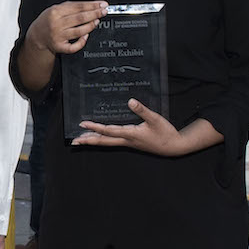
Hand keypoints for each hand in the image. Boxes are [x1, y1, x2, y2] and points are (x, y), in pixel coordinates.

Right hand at [25, 0, 106, 59]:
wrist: (37, 35)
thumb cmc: (49, 20)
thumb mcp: (56, 8)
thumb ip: (72, 7)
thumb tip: (91, 6)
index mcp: (56, 12)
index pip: (78, 7)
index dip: (92, 5)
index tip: (102, 4)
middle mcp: (56, 24)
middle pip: (80, 18)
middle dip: (95, 14)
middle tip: (104, 11)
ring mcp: (58, 36)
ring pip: (79, 31)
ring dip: (90, 26)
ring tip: (97, 21)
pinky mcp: (59, 47)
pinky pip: (74, 46)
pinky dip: (82, 41)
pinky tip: (86, 35)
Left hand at [72, 98, 213, 155]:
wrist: (173, 147)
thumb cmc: (165, 133)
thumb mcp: (155, 119)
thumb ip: (143, 110)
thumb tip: (131, 101)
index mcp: (130, 134)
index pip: (108, 131)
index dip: (95, 127)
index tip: (83, 124)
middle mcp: (127, 140)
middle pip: (104, 141)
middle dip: (89, 140)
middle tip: (75, 141)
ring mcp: (129, 142)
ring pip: (107, 142)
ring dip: (94, 141)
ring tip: (82, 140)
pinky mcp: (132, 142)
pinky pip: (113, 141)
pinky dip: (104, 139)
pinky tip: (101, 136)